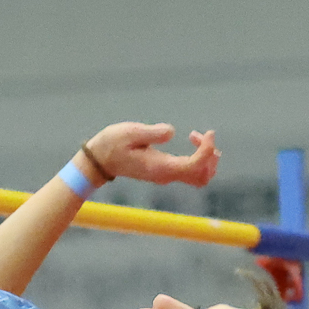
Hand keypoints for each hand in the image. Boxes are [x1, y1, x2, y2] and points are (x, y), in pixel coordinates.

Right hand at [85, 123, 218, 188]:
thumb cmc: (112, 145)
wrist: (99, 161)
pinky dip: (199, 157)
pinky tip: (192, 141)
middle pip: (203, 176)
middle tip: (201, 135)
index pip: (195, 165)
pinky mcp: (166, 171)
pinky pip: (192, 170)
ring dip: (206, 157)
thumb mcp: (130, 132)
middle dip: (209, 155)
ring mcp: (167, 175)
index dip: (207, 150)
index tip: (208, 132)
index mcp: (161, 167)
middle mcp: (167, 175)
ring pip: (200, 175)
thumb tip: (172, 132)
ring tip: (196, 137)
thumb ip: (152, 133)